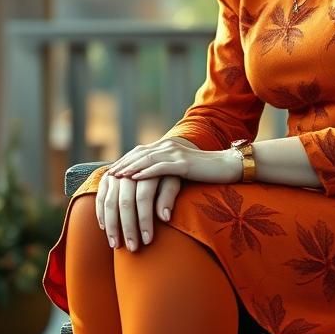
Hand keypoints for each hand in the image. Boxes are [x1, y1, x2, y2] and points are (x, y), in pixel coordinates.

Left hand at [97, 139, 240, 251]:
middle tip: (106, 178)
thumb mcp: (181, 172)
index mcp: (166, 149)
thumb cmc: (206, 173)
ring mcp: (175, 154)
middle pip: (137, 155)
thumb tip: (150, 186)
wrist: (229, 166)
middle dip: (120, 167)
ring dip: (129, 170)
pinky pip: (161, 167)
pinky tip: (134, 178)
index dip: (122, 163)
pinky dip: (145, 172)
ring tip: (115, 178)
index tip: (107, 175)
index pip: (137, 154)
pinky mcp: (184, 163)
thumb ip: (165, 174)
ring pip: (145, 160)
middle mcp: (167, 147)